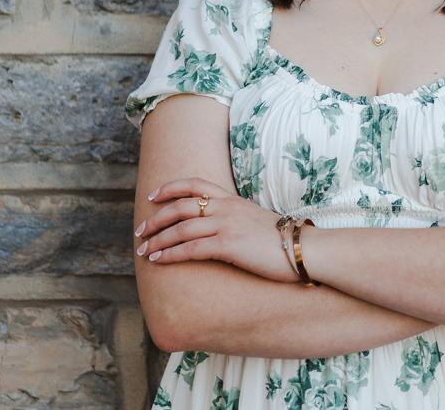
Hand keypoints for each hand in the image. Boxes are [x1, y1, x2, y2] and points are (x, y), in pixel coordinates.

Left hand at [135, 177, 300, 282]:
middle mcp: (226, 208)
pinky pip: (190, 248)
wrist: (304, 248)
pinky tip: (158, 260)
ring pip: (180, 228)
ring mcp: (226, 225)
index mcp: (232, 200)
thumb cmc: (283, 241)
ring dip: (157, 239)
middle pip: (180, 207)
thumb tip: (224, 229)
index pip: (195, 184)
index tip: (153, 196)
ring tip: (143, 250)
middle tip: (140, 231)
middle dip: (156, 219)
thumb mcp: (256, 222)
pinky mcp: (228, 245)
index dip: (170, 188)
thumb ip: (237, 219)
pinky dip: (170, 254)